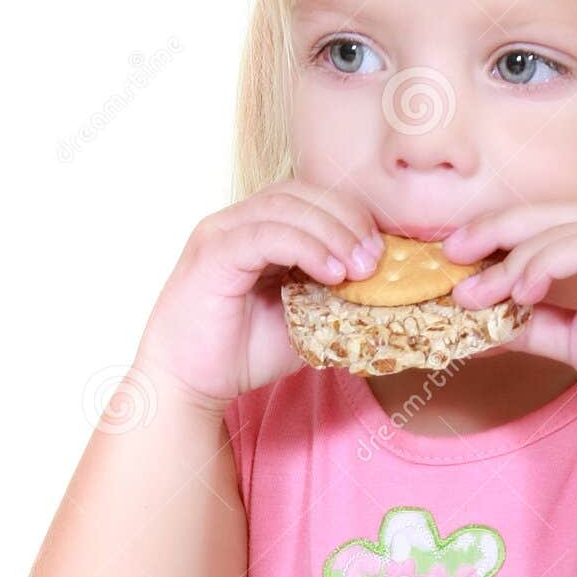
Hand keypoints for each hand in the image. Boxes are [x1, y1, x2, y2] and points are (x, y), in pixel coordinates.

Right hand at [134, 179, 383, 413]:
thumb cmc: (242, 353)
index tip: (382, 251)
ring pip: (286, 207)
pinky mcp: (212, 253)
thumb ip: (336, 295)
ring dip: (332, 232)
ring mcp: (221, 232)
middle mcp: (237, 221)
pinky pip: (266, 235)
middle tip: (376, 258)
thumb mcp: (306, 318)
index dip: (350, 214)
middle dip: (347, 218)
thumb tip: (387, 286)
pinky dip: (306, 248)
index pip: (310, 196)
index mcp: (257, 228)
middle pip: (301, 192)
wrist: (189, 385)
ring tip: (360, 268)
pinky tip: (332, 273)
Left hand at [441, 202, 576, 407]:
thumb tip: (477, 318)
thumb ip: (529, 320)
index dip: (498, 230)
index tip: (456, 253)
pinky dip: (540, 266)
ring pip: (556, 231)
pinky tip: (519, 293)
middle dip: (491, 232)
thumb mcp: (569, 335)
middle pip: (545, 213)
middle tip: (450, 254)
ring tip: (477, 293)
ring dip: (508, 262)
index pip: (546, 219)